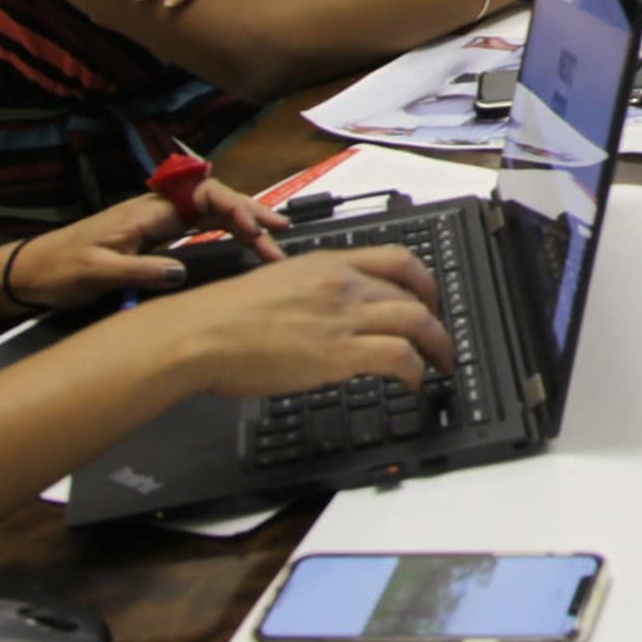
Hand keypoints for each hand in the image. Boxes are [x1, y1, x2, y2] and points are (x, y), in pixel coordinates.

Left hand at [0, 193, 275, 316]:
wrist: (29, 273)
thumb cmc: (59, 269)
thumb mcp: (96, 272)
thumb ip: (140, 270)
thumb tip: (183, 271)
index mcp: (146, 211)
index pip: (201, 196)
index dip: (233, 208)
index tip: (254, 229)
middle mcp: (156, 211)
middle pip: (214, 202)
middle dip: (249, 213)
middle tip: (281, 233)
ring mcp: (156, 224)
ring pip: (210, 215)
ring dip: (242, 225)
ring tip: (272, 242)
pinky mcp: (154, 238)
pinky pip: (199, 229)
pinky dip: (225, 234)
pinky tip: (242, 246)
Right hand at [183, 248, 455, 396]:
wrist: (201, 333)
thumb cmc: (224, 316)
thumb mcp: (278, 284)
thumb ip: (312, 291)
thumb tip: (329, 312)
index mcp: (328, 264)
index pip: (396, 258)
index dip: (424, 280)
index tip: (429, 298)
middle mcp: (343, 284)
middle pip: (413, 292)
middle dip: (436, 318)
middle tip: (440, 339)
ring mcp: (344, 317)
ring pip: (417, 321)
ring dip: (438, 345)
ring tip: (440, 364)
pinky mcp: (340, 352)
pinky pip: (400, 356)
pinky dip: (417, 370)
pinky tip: (414, 383)